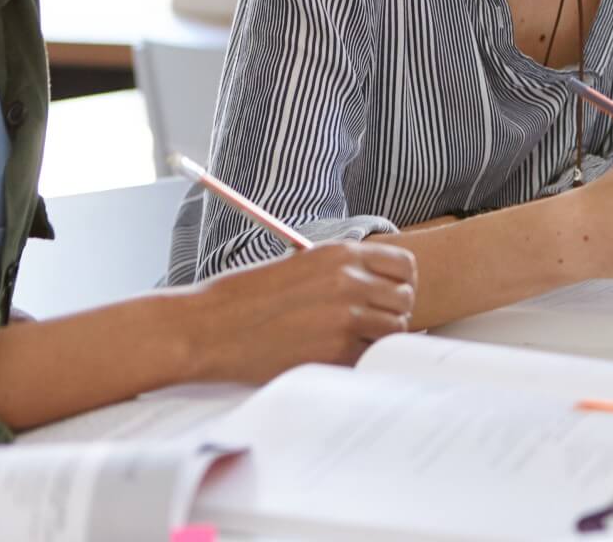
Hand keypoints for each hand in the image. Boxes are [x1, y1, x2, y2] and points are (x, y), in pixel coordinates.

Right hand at [183, 240, 417, 383]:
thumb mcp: (300, 266)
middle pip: (404, 299)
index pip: (404, 265)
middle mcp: (349, 281)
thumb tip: (379, 288)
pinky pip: (370, 357)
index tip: (389, 294)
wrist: (208, 327)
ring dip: (379, 338)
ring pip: (395, 330)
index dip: (400, 282)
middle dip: (393, 312)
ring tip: (351, 342)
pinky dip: (361, 359)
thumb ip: (342, 272)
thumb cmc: (244, 298)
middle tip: (371, 323)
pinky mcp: (335, 352)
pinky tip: (335, 356)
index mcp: (340, 254)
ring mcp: (345, 318)